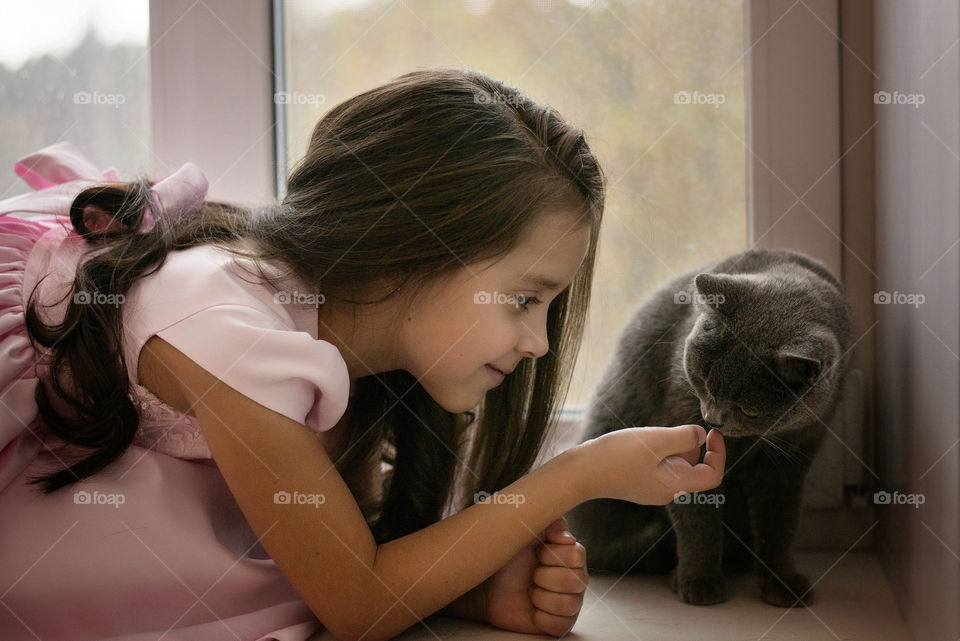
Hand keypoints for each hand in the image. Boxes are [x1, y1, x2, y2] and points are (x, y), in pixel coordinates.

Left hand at [480, 516, 587, 636]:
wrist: (489, 583)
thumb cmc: (510, 555)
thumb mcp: (528, 528)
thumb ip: (551, 524)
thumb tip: (567, 538)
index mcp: (572, 555)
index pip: (576, 555)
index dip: (552, 555)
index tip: (537, 552)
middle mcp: (576, 579)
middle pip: (574, 580)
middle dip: (543, 576)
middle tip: (531, 574)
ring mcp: (570, 603)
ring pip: (567, 604)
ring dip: (540, 597)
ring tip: (530, 591)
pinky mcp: (559, 624)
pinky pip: (559, 625)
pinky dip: (540, 617)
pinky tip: (532, 608)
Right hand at [579, 425, 725, 503]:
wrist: (580, 472)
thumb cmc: (617, 457)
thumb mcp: (655, 440)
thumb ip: (684, 437)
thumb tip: (701, 435)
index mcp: (675, 485)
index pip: (712, 475)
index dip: (718, 453)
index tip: (712, 431)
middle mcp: (666, 491)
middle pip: (693, 466)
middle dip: (688, 444)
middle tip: (667, 429)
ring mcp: (651, 487)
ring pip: (675, 463)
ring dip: (670, 445)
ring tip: (648, 436)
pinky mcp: (638, 481)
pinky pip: (658, 464)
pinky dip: (656, 450)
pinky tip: (637, 442)